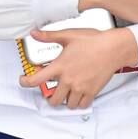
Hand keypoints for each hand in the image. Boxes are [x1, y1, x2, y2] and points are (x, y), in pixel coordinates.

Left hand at [19, 26, 137, 108]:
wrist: (114, 48)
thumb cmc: (94, 41)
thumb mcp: (68, 35)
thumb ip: (49, 36)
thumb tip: (35, 34)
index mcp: (60, 66)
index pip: (36, 80)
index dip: (25, 83)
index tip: (24, 81)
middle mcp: (68, 80)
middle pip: (52, 99)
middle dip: (49, 96)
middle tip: (51, 91)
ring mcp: (80, 87)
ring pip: (67, 104)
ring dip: (65, 100)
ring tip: (66, 93)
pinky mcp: (91, 91)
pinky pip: (81, 105)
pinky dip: (78, 103)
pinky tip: (78, 95)